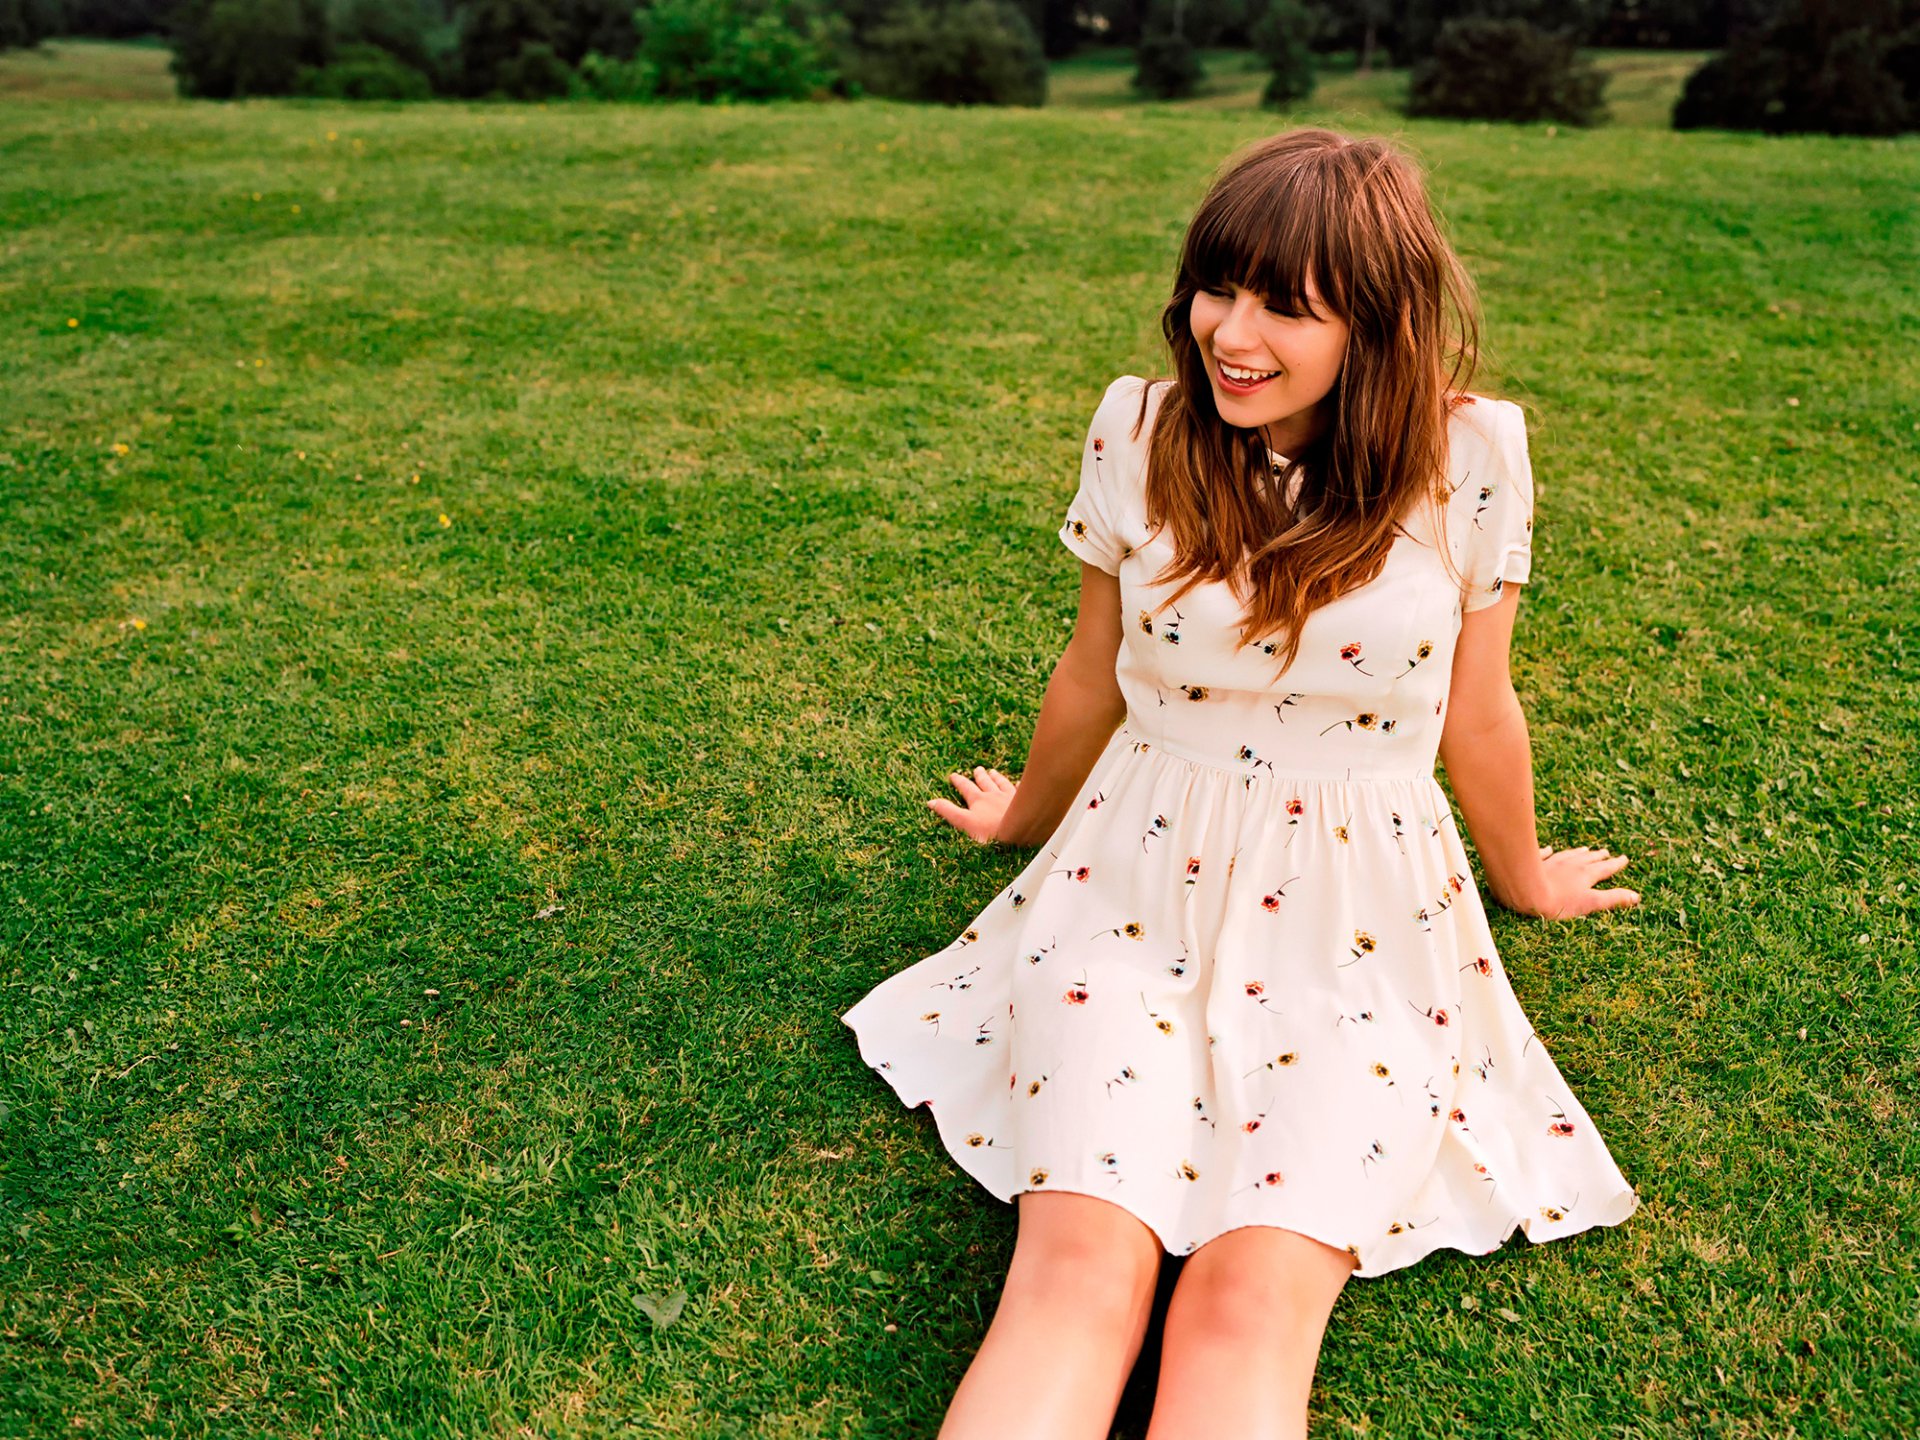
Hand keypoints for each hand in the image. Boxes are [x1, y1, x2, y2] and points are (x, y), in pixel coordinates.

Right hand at [928, 766, 1017, 845]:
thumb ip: (948, 812)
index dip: (959, 782)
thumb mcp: (964, 823)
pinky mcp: (1025, 802)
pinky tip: (1018, 783)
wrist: (1020, 830)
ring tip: (993, 772)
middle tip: (977, 769)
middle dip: (979, 776)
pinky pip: (1019, 790)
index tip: (953, 775)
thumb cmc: (990, 831)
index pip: (966, 788)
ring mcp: (1010, 797)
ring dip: (996, 778)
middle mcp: (994, 795)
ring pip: (1001, 784)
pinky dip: (1017, 786)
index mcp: (978, 800)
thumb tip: (930, 802)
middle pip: (985, 783)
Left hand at [1513, 844, 1640, 918]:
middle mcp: (1570, 865)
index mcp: (1585, 875)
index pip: (1604, 868)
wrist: (1526, 892)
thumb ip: (1613, 899)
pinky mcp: (1534, 864)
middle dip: (1598, 856)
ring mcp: (1552, 863)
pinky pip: (1543, 855)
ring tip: (1584, 849)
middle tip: (1606, 852)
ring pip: (1568, 855)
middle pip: (1587, 859)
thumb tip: (1636, 896)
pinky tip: (1549, 849)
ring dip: (1578, 853)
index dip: (1615, 864)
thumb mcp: (1590, 903)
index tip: (1624, 859)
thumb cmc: (1559, 902)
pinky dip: (1547, 852)